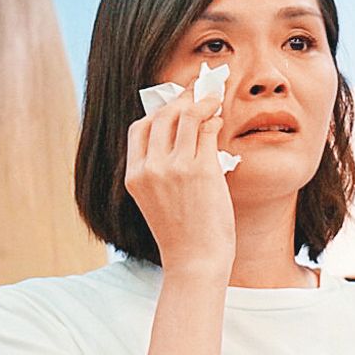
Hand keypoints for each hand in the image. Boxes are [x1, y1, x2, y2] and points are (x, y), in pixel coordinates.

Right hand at [126, 90, 234, 278]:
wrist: (195, 261)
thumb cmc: (182, 234)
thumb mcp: (157, 200)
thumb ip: (162, 169)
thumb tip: (183, 132)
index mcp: (134, 176)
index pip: (140, 128)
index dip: (159, 111)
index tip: (175, 105)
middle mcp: (150, 168)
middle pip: (162, 116)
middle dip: (182, 99)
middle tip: (198, 92)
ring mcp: (175, 169)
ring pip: (186, 117)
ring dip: (202, 102)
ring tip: (214, 98)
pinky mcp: (201, 171)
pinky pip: (206, 131)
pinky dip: (213, 119)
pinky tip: (219, 119)